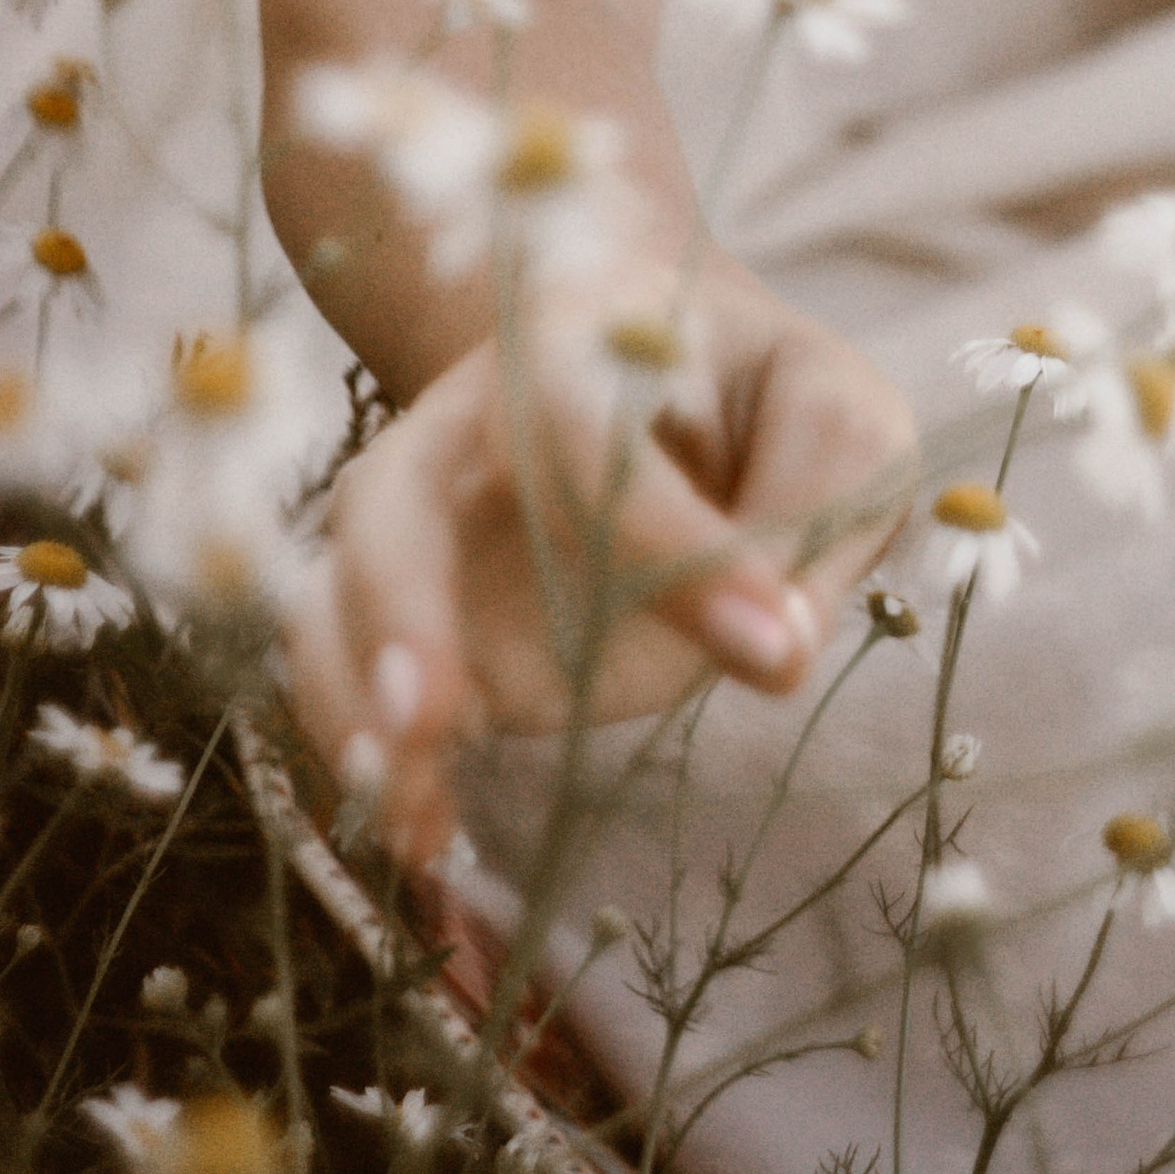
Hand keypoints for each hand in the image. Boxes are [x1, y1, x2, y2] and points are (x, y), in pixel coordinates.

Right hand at [286, 262, 915, 858]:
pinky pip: (351, 678)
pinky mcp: (421, 616)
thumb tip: (775, 651)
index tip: (771, 642)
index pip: (585, 428)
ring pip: (338, 594)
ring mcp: (426, 523)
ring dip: (354, 702)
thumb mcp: (836, 421)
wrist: (668, 377)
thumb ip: (819, 508)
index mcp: (580, 340)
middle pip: (391, 500)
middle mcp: (467, 424)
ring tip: (414, 807)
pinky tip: (427, 833)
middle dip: (404, 610)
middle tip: (436, 719)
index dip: (663, 537)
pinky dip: (369, 756)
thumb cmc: (762, 399)